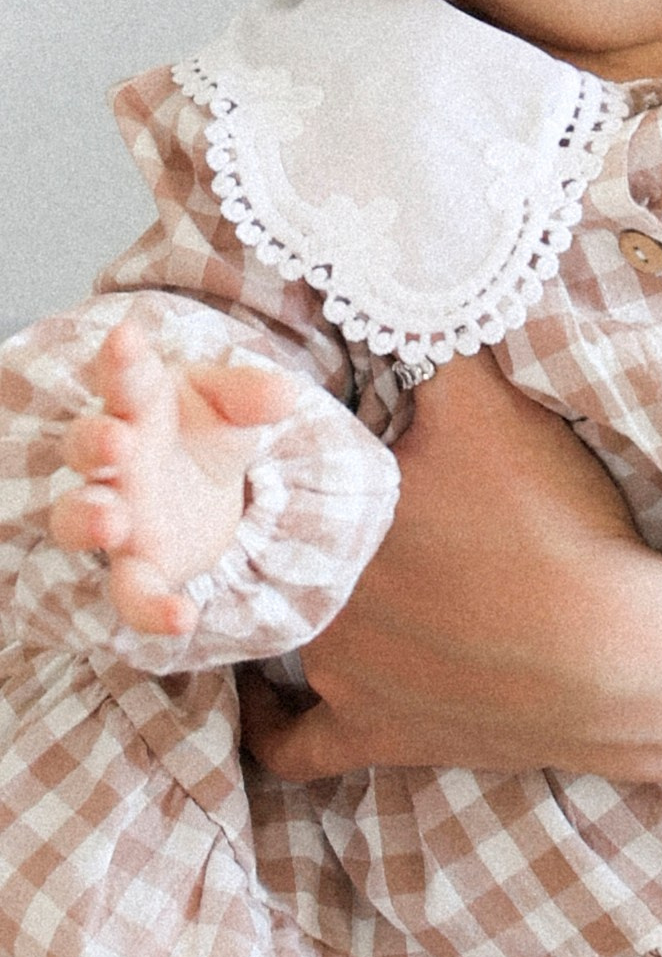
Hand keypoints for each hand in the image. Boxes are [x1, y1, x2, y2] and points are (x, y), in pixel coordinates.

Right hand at [48, 321, 298, 636]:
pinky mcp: (138, 567)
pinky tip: (181, 618)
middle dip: (94, 441)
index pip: (126, 378)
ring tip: (112, 521)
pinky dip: (150, 608)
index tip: (126, 338)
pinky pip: (132, 593)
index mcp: (137, 405)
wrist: (202, 488)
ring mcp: (118, 515)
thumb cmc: (203, 430)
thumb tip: (286, 393)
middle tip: (115, 439)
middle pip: (85, 447)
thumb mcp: (232, 406)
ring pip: (80, 519)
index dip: (122, 360)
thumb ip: (252, 396)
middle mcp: (116, 460)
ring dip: (88, 519)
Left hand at [242, 356, 661, 786]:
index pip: (264, 470)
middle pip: (267, 549)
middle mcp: (309, 595)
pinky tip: (267, 711)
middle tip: (305, 505)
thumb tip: (394, 273)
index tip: (289, 438)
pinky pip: (296, 747)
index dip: (276, 451)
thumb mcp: (490, 408)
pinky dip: (274, 730)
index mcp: (323, 512)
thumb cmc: (550, 529)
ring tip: (310, 578)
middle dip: (276, 527)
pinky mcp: (379, 735)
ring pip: (274, 634)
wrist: (619, 659)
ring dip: (284, 606)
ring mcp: (340, 675)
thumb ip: (430, 341)